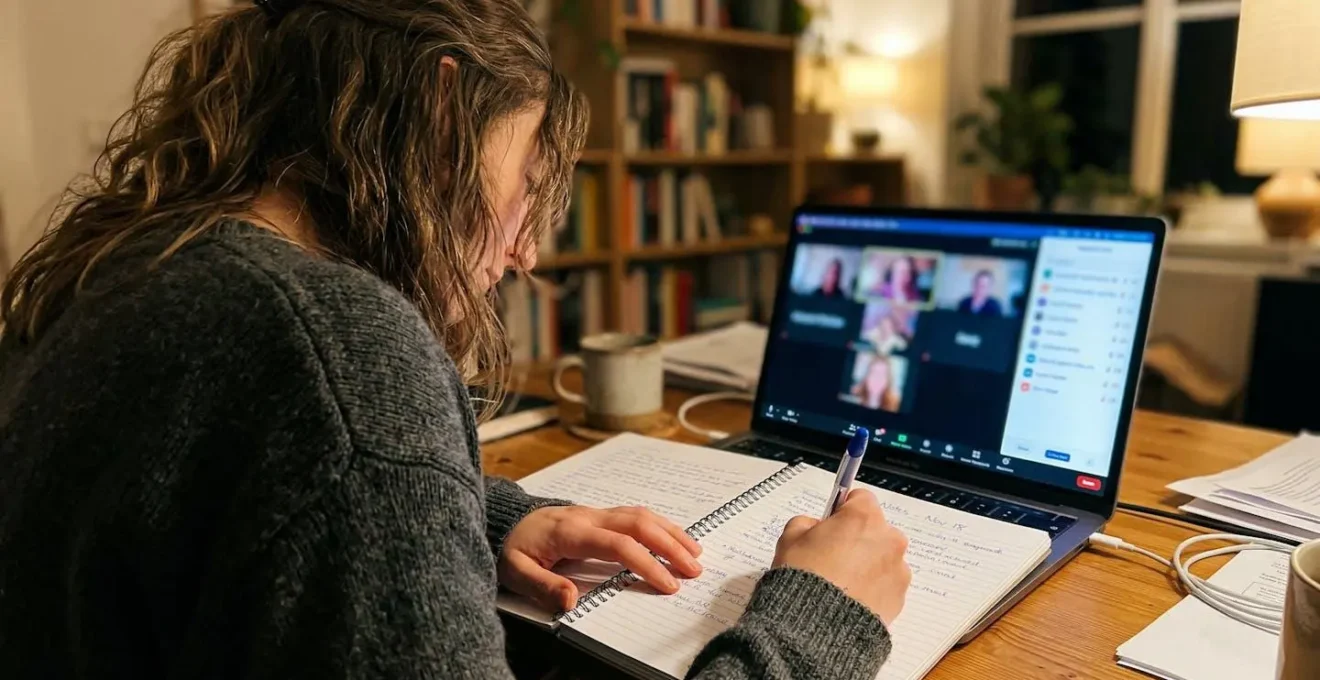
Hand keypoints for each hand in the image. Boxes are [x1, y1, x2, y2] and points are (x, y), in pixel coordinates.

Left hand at [499, 505, 703, 610]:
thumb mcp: (515, 572)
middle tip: (694, 569)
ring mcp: (595, 512)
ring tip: (695, 552)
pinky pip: (634, 514)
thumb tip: (571, 601)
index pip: (618, 544)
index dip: (646, 563)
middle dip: (670, 545)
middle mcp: (588, 516)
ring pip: (640, 514)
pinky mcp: (599, 514)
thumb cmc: (512, 548)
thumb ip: (542, 587)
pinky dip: (659, 524)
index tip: (668, 584)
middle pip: (638, 523)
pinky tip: (673, 537)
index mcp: (571, 532)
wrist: (504, 521)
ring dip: (670, 532)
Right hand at [772, 489, 910, 624]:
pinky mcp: (900, 597)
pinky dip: (873, 588)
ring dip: (867, 565)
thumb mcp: (790, 537)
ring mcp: (898, 570)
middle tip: (831, 557)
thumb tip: (817, 527)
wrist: (815, 627)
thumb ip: (807, 523)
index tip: (832, 523)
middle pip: (875, 529)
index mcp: (864, 517)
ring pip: (882, 558)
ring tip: (840, 583)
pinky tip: (850, 599)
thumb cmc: (804, 578)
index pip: (860, 498)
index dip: (842, 510)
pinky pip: (886, 585)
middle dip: (857, 539)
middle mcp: (889, 539)